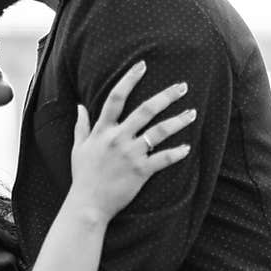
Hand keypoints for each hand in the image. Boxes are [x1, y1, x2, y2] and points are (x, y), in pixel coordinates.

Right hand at [69, 61, 194, 219]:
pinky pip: (163, 159)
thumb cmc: (83, 176)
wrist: (88, 204)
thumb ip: (81, 125)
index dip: (129, 79)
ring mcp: (130, 154)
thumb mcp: (78, 148)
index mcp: (102, 130)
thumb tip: (80, 107)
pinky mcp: (140, 171)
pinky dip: (176, 153)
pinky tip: (187, 147)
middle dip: (165, 96)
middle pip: (145, 110)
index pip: (116, 98)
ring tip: (192, 113)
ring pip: (159, 132)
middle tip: (182, 86)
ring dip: (178, 121)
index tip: (142, 65)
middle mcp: (118, 138)